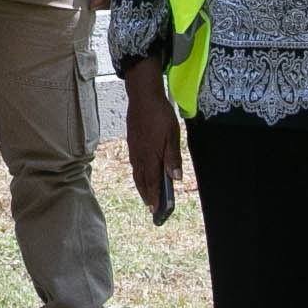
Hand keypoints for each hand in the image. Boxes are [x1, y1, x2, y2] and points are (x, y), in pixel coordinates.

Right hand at [121, 57, 180, 217]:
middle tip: (152, 208)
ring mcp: (134, 149)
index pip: (152, 183)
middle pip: (142, 181)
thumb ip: (173, 158)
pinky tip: (142, 173)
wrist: (143, 97)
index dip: (154, 198)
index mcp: (150, 156)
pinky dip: (138, 174)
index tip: (156, 211)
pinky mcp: (132, 142)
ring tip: (147, 195)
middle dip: (147, 196)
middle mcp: (139, 156)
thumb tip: (175, 178)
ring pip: (136, 173)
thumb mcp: (173, 136)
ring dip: (142, 186)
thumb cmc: (160, 115)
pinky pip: (134, 163)